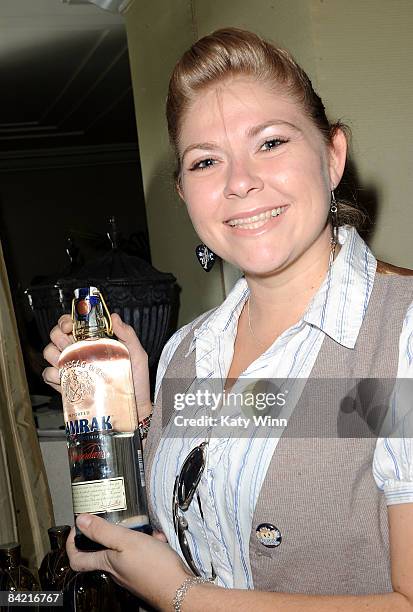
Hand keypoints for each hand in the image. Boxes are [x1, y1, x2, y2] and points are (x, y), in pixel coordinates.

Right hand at [42, 313, 151, 418]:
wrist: (133, 407)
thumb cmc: (136, 381)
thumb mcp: (137, 354)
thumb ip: (128, 334)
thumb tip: (114, 317)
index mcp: (93, 341)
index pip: (72, 324)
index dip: (66, 321)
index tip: (69, 325)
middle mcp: (79, 352)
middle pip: (56, 336)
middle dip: (58, 336)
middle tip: (70, 344)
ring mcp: (71, 368)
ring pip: (49, 353)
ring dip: (53, 354)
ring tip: (67, 361)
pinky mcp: (66, 385)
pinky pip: (48, 376)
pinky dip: (51, 374)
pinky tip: (63, 377)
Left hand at [67, 514, 190, 609]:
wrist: (180, 589)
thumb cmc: (154, 567)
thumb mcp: (126, 541)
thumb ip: (103, 531)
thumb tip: (81, 521)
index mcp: (107, 563)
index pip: (78, 559)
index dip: (72, 544)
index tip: (77, 529)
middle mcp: (116, 571)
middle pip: (102, 554)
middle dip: (106, 535)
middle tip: (112, 520)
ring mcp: (131, 574)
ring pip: (124, 552)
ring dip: (132, 537)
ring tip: (143, 527)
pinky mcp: (146, 574)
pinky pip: (142, 556)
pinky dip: (149, 544)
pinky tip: (158, 538)